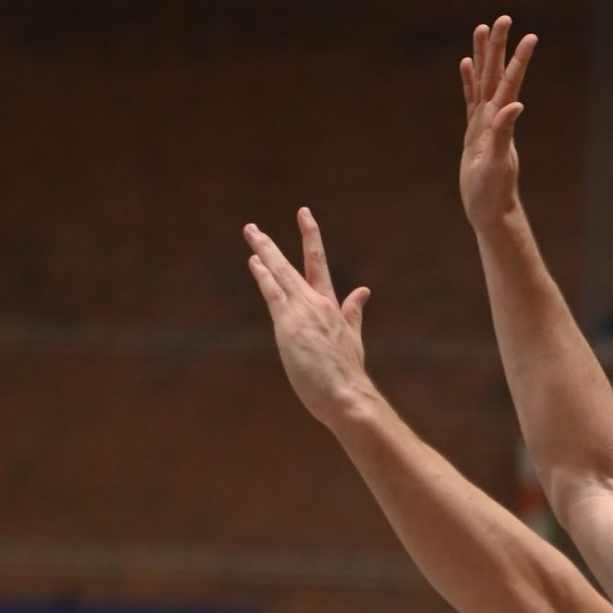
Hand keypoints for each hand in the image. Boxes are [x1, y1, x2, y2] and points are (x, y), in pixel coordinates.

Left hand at [244, 209, 373, 427]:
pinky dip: (264, 276)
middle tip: (252, 228)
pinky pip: (274, 294)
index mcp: (332, 307)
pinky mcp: (290, 326)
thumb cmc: (348, 376)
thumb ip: (353, 313)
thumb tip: (363, 291)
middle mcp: (318, 304)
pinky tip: (254, 261)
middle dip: (270, 245)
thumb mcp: (353, 338)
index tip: (304, 216)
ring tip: (249, 234)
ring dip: (263, 252)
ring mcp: (304, 312)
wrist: (348, 396)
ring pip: (281, 274)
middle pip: (293, 265)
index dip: (311, 237)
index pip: (319, 265)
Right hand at [459, 15, 536, 234]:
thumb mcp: (496, 163)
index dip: (519, 60)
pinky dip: (469, 81)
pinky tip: (466, 64)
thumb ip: (504, 133)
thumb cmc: (493, 193)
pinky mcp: (473, 133)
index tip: (530, 36)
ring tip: (482, 29)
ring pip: (483, 82)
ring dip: (483, 57)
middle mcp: (494, 117)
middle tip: (502, 18)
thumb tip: (515, 105)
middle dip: (498, 47)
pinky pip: (470, 100)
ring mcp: (483, 123)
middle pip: (495, 75)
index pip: (510, 84)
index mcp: (500, 121)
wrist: (489, 211)